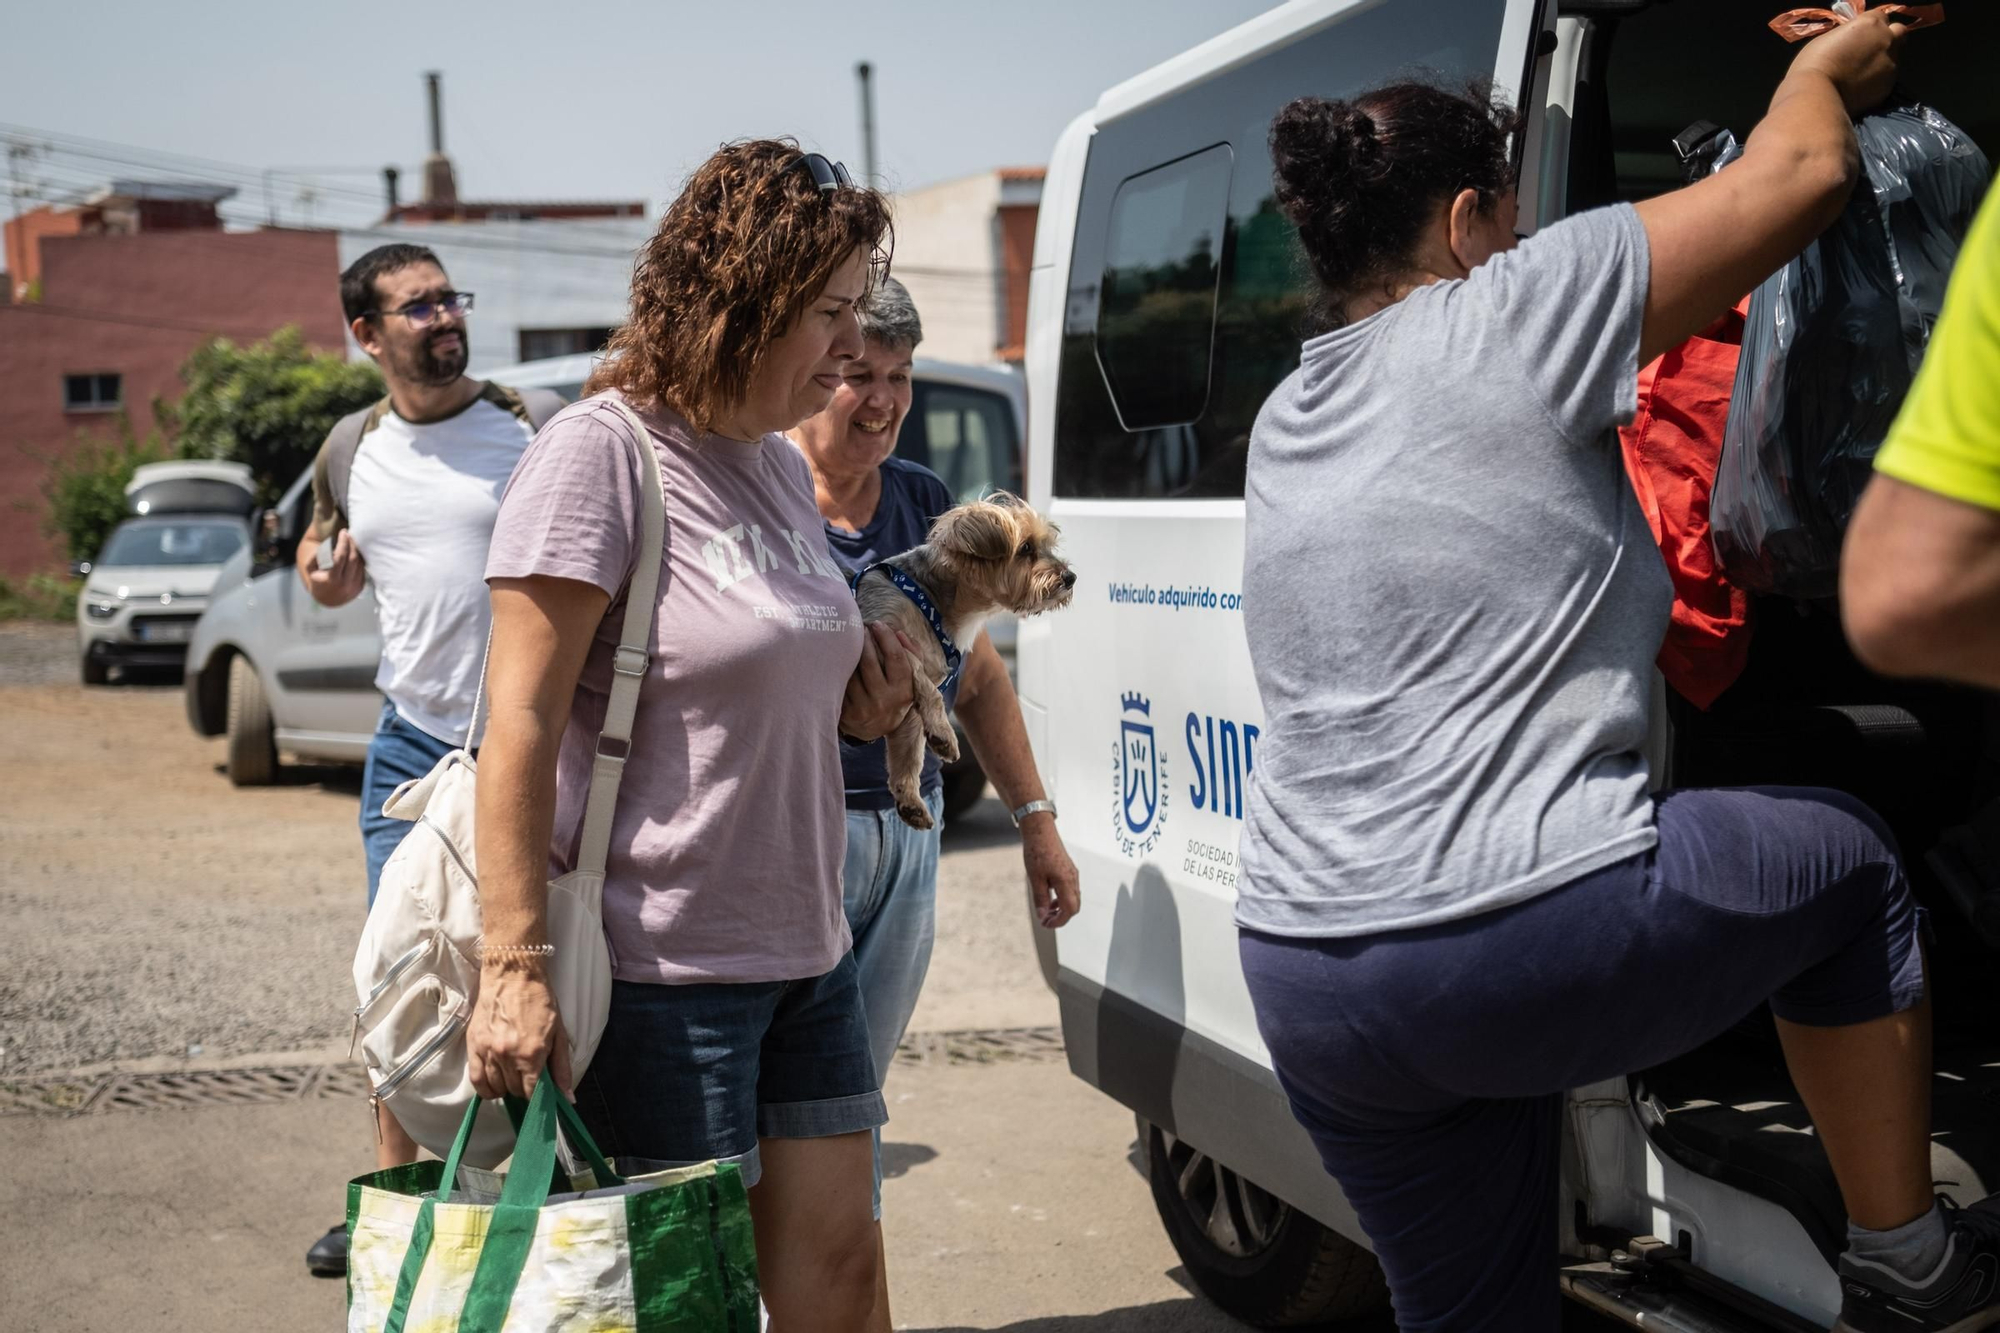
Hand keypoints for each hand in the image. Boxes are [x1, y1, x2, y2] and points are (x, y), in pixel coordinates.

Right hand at [306, 529, 366, 602]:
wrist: (326, 599)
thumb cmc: (317, 580)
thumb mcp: (310, 569)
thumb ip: (315, 556)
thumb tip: (327, 544)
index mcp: (332, 579)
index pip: (341, 556)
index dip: (343, 542)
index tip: (343, 532)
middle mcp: (345, 584)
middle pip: (353, 559)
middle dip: (352, 544)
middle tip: (348, 534)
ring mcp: (355, 587)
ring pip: (360, 564)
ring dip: (357, 551)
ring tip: (351, 542)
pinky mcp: (361, 588)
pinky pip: (363, 570)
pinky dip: (359, 560)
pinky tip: (355, 553)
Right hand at [466, 959, 572, 1100]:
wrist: (513, 976)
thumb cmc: (541, 1002)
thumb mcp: (559, 1033)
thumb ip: (562, 1068)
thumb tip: (567, 1099)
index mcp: (531, 1054)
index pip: (530, 1092)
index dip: (536, 1096)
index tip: (538, 1091)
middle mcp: (507, 1056)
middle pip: (513, 1090)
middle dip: (521, 1088)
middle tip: (526, 1078)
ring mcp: (488, 1051)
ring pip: (494, 1087)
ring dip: (504, 1087)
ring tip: (511, 1077)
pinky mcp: (473, 1046)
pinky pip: (475, 1079)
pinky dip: (484, 1087)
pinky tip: (493, 1084)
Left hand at [840, 622, 917, 741]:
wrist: (877, 727)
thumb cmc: (895, 694)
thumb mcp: (912, 678)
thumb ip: (912, 653)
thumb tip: (898, 632)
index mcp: (903, 691)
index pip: (896, 657)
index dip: (886, 637)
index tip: (878, 624)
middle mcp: (884, 701)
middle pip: (869, 662)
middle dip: (864, 639)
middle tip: (860, 627)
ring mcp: (863, 708)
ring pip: (851, 671)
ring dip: (849, 652)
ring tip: (848, 639)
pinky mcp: (846, 712)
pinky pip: (840, 683)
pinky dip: (839, 668)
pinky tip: (839, 658)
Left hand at [1020, 815, 1079, 927]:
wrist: (1040, 830)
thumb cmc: (1037, 852)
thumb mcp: (1035, 878)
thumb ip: (1040, 899)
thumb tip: (1043, 916)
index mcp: (1066, 882)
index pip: (1069, 909)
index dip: (1059, 921)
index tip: (1046, 924)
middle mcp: (1073, 878)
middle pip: (1074, 906)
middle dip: (1061, 916)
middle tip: (1046, 920)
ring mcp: (1072, 873)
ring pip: (1073, 898)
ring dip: (1061, 907)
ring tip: (1045, 910)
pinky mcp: (1069, 869)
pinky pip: (1070, 889)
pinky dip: (1061, 898)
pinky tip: (1049, 897)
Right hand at [1792, 8, 1907, 114]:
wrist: (1816, 97)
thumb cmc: (1812, 65)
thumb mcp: (1826, 39)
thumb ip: (1847, 36)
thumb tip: (1853, 41)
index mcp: (1870, 23)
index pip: (1880, 16)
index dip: (1870, 26)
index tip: (1860, 36)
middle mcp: (1886, 39)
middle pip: (1899, 31)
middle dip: (1889, 37)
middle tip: (1871, 50)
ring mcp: (1891, 63)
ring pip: (1894, 56)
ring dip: (1883, 60)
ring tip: (1862, 74)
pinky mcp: (1889, 85)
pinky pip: (1888, 78)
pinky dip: (1878, 80)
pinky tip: (1861, 88)